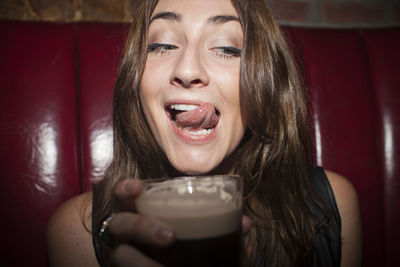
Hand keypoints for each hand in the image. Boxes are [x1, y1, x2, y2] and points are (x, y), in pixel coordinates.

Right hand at [104, 178, 252, 266]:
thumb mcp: (196, 226)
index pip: (124, 196)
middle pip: (120, 224)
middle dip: (141, 227)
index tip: (137, 187)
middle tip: (169, 236)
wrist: (168, 260)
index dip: (125, 189)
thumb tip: (245, 222)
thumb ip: (216, 221)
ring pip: (119, 256)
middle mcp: (126, 233)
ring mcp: (123, 254)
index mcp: (140, 212)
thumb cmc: (179, 239)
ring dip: (141, 262)